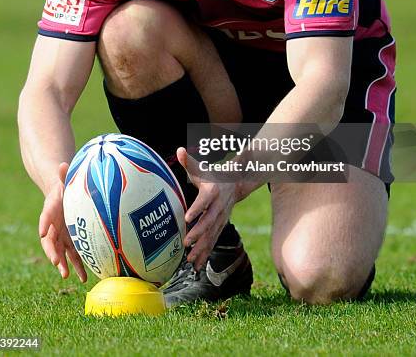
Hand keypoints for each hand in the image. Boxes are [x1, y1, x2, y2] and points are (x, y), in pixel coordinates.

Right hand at [38, 162, 86, 281]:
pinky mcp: (72, 241)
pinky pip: (74, 254)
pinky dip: (78, 265)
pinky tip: (85, 277)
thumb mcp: (65, 178)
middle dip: (53, 253)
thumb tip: (63, 164)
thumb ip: (64, 173)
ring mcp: (62, 235)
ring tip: (71, 277)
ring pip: (62, 252)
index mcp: (51, 210)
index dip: (44, 224)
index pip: (45, 217)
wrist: (64, 194)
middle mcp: (54, 226)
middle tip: (57, 263)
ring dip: (66, 265)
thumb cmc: (65, 185)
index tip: (42, 233)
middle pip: (51, 241)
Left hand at [177, 147, 237, 269]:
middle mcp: (218, 206)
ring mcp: (220, 218)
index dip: (197, 208)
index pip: (204, 200)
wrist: (236, 183)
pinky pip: (213, 242)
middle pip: (208, 221)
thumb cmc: (213, 175)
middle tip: (186, 243)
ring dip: (201, 248)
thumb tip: (179, 150)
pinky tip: (196, 266)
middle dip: (198, 233)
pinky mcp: (219, 226)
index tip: (187, 217)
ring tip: (190, 260)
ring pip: (211, 235)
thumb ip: (189, 161)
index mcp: (212, 191)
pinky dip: (205, 254)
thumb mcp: (202, 168)